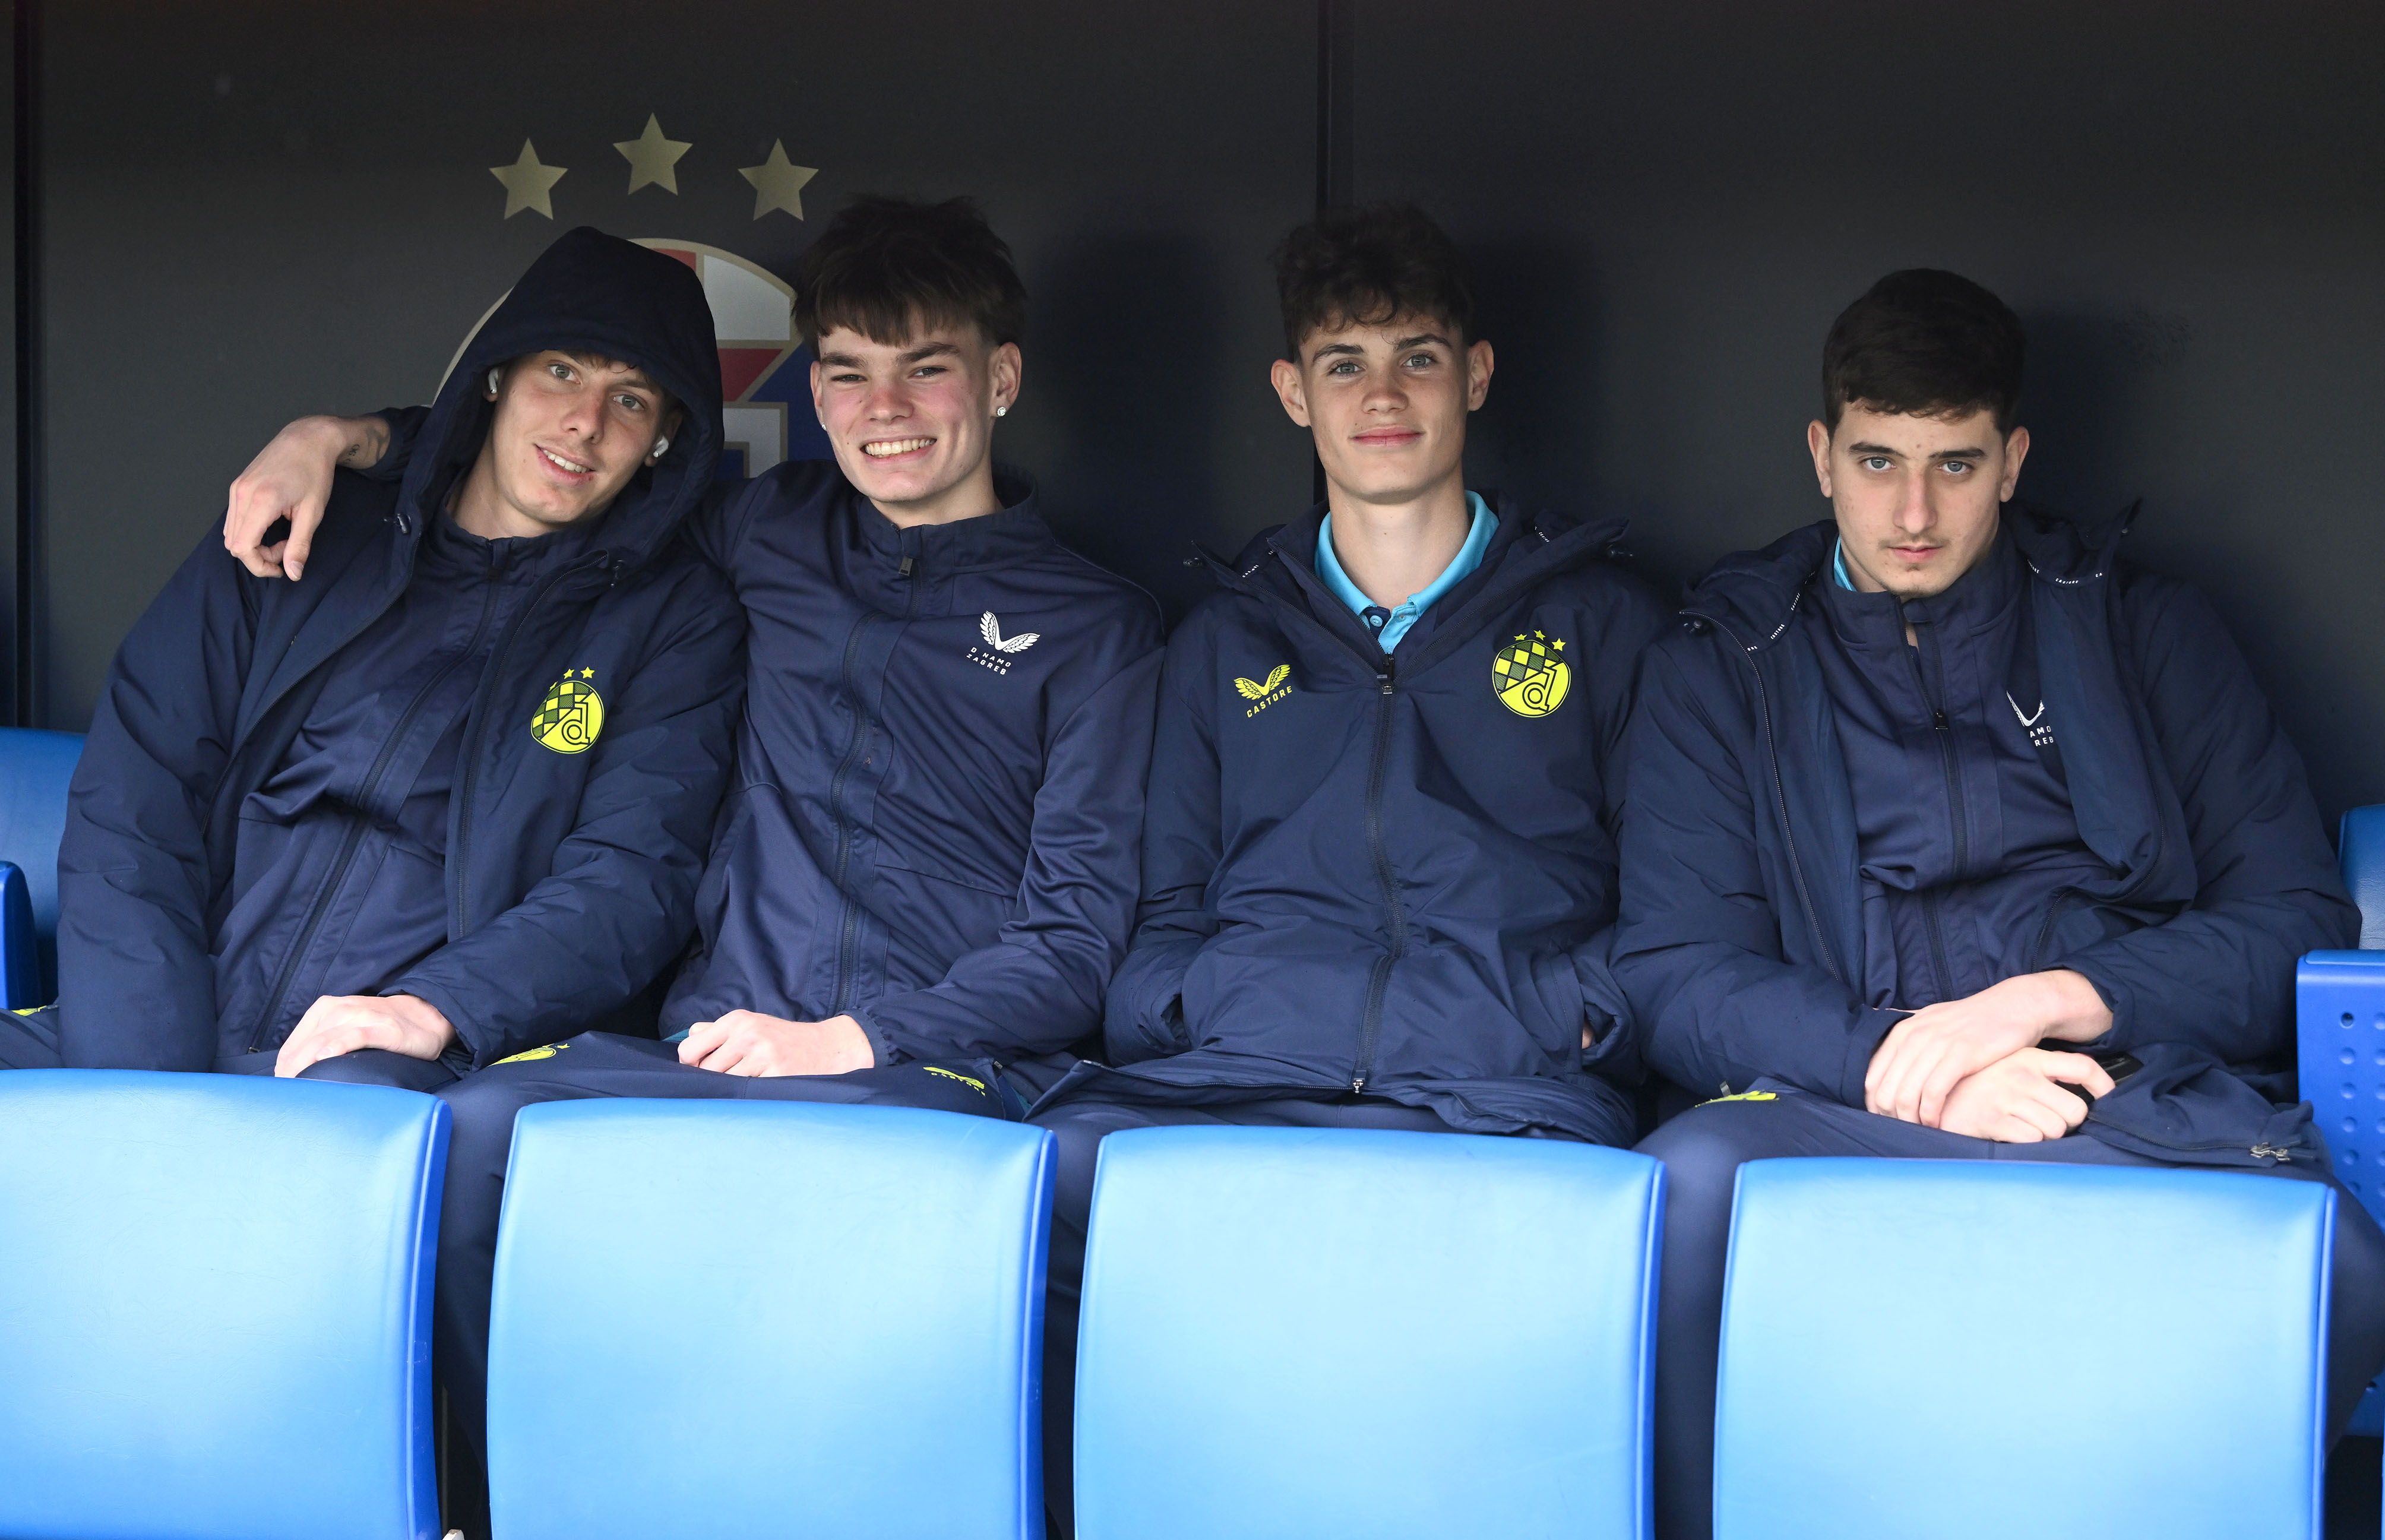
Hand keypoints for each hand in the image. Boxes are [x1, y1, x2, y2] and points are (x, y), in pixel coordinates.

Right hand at [226, 414, 387, 579]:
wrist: (308, 439)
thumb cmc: (315, 472)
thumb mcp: (313, 513)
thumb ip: (300, 546)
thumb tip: (292, 574)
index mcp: (260, 502)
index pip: (242, 548)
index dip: (260, 566)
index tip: (282, 567)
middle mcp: (242, 494)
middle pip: (234, 544)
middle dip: (259, 556)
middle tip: (288, 547)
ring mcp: (237, 489)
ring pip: (231, 533)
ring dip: (254, 544)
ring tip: (282, 535)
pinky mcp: (238, 485)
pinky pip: (234, 519)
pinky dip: (249, 531)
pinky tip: (272, 524)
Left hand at [275, 993, 454, 1077]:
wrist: (426, 1016)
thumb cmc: (380, 1027)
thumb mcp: (345, 1025)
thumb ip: (321, 1040)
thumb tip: (293, 1073)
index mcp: (325, 1008)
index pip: (292, 1044)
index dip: (283, 1068)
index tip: (283, 1090)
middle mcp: (340, 1009)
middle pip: (305, 1045)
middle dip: (292, 1072)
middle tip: (288, 1096)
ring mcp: (362, 1017)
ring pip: (324, 1040)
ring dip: (306, 1064)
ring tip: (299, 1086)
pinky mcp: (383, 1028)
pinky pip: (355, 1036)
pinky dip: (338, 1046)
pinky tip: (326, 1058)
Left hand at [677, 1011, 871, 1076]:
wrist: (825, 1047)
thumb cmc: (782, 1039)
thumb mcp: (750, 1025)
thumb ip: (716, 1032)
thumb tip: (686, 1048)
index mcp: (736, 1020)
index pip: (689, 1048)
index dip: (691, 1065)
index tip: (703, 1070)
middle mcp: (746, 1034)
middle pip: (705, 1070)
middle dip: (711, 1080)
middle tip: (728, 1081)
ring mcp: (762, 1055)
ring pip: (724, 1084)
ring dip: (730, 1090)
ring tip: (745, 1085)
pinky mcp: (775, 1075)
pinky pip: (746, 1093)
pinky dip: (747, 1096)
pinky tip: (759, 1090)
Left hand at [1865, 969, 2113, 1126]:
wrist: (2014, 1005)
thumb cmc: (1973, 1023)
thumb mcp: (1932, 1025)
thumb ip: (1909, 1044)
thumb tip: (1886, 1069)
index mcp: (1902, 1032)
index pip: (1871, 1077)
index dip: (1874, 1105)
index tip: (1885, 1121)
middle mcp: (1913, 1036)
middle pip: (1885, 1090)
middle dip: (1891, 1117)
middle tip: (1903, 1132)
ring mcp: (1936, 1044)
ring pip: (1906, 1095)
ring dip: (1911, 1121)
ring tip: (1920, 1132)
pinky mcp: (1961, 1054)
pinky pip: (1934, 1093)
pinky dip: (1931, 1114)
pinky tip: (1936, 1124)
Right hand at [1936, 1047, 2116, 1142]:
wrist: (1931, 1094)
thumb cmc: (1977, 1085)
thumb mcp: (2010, 1066)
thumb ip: (2042, 1072)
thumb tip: (2084, 1092)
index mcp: (2029, 1057)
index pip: (2082, 1066)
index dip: (2103, 1085)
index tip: (2108, 1098)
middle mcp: (2021, 1073)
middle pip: (2075, 1110)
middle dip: (2064, 1124)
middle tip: (2045, 1123)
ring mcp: (2006, 1094)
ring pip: (2056, 1129)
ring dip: (2044, 1137)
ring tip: (2022, 1128)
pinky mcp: (1993, 1117)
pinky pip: (2032, 1139)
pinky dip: (2026, 1143)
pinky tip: (2008, 1135)